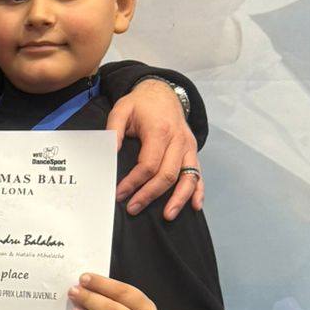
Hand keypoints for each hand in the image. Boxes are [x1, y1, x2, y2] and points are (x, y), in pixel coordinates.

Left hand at [109, 80, 203, 219]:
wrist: (163, 92)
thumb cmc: (140, 104)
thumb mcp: (121, 109)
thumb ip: (114, 130)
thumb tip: (110, 153)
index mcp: (160, 131)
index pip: (148, 164)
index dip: (134, 182)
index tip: (120, 194)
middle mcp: (178, 140)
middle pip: (167, 174)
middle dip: (150, 195)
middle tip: (133, 208)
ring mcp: (188, 147)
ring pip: (188, 177)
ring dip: (178, 199)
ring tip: (167, 216)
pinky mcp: (193, 151)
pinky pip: (198, 173)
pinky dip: (198, 191)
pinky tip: (195, 206)